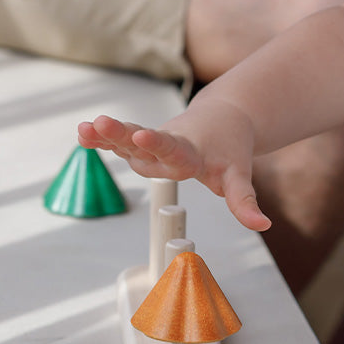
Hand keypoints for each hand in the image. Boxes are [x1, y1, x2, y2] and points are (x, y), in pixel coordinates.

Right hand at [77, 111, 270, 231]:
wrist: (223, 118)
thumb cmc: (228, 150)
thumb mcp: (238, 175)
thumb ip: (243, 200)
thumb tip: (262, 224)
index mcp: (190, 153)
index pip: (173, 150)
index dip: (157, 144)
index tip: (143, 134)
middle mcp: (166, 145)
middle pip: (141, 142)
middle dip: (121, 133)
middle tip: (101, 122)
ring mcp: (151, 142)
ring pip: (126, 139)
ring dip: (105, 134)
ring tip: (84, 127)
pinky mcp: (141, 141)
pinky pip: (119, 140)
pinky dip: (101, 138)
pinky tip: (82, 134)